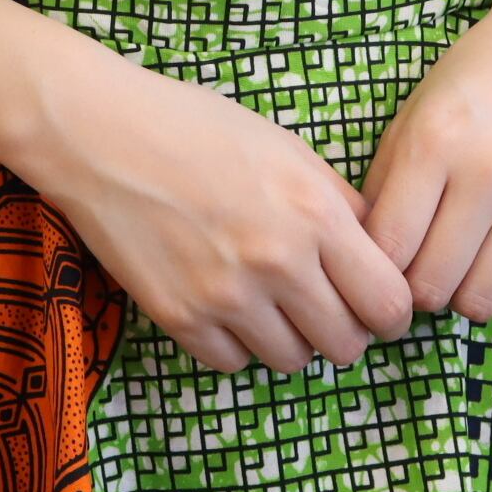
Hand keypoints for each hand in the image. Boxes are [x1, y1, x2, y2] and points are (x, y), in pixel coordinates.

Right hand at [14, 50, 414, 376]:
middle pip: (346, 344)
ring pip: (292, 361)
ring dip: (290, 338)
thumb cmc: (194, 127)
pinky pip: (233, 364)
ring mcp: (226, 295)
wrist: (101, 134)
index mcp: (315, 212)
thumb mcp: (285, 148)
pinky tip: (224, 303)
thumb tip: (374, 251)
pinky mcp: (179, 317)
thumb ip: (337, 202)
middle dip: (343, 329)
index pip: (388, 302)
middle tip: (322, 305)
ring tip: (269, 301)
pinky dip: (236, 343)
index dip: (390, 310)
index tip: (376, 303)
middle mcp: (278, 261)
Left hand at [358, 0, 491, 323]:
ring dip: (460, 297)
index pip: (389, 247)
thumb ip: (384, 182)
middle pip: (432, 284)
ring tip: (456, 269)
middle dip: (412, 289)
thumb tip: (366, 252)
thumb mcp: (411, 114)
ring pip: (483, 299)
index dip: (373, 269)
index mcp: (432, 143)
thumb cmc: (474, 76)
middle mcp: (486, 172)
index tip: (374, 265)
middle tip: (414, 269)